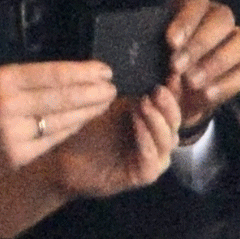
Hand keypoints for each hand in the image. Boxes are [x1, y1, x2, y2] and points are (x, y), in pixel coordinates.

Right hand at [0, 60, 116, 181]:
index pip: (52, 74)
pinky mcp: (16, 156)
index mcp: (2, 80)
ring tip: (105, 102)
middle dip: (92, 92)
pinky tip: (84, 121)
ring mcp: (12, 133)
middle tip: (113, 87)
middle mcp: (7, 105)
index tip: (105, 70)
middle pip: (62, 97)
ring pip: (61, 120)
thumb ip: (27, 80)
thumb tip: (72, 75)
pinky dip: (71, 129)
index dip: (83, 72)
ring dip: (88, 111)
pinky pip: (52, 140)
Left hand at [30, 87, 179, 198]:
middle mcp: (156, 141)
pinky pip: (152, 161)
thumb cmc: (86, 129)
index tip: (172, 74)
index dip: (175, 91)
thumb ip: (128, 90)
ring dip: (157, 121)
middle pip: (175, 123)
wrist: (63, 158)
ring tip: (144, 105)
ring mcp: (151, 160)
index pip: (172, 105)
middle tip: (156, 90)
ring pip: (168, 142)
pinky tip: (137, 126)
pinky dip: (147, 142)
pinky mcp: (140, 176)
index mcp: (152, 121)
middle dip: (168, 105)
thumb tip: (141, 61)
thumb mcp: (108, 104)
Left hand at [163, 0, 239, 130]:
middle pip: (223, 18)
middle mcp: (218, 18)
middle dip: (199, 44)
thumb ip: (151, 51)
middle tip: (177, 66)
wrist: (167, 97)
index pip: (195, 3)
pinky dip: (229, 83)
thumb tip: (154, 53)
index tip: (171, 42)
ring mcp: (237, 41)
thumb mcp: (146, 56)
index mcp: (192, 5)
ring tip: (191, 82)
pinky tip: (206, 94)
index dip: (186, 21)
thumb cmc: (152, 66)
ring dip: (216, 62)